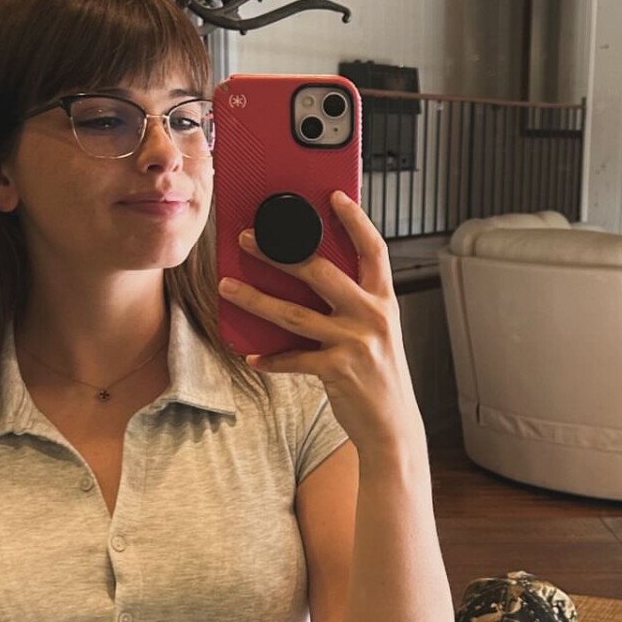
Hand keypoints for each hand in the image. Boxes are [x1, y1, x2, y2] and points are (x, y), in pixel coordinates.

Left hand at [218, 191, 422, 459]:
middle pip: (321, 271)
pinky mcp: (338, 370)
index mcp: (385, 300)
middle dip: (279, 252)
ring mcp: (355, 343)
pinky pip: (293, 359)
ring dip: (256, 299)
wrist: (393, 424)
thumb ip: (356, 303)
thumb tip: (312, 275)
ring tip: (228, 287)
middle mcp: (373, 316)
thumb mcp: (378, 331)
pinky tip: (251, 355)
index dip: (355, 220)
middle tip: (248, 239)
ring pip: (295, 313)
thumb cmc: (380, 374)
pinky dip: (270, 358)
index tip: (333, 196)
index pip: (373, 249)